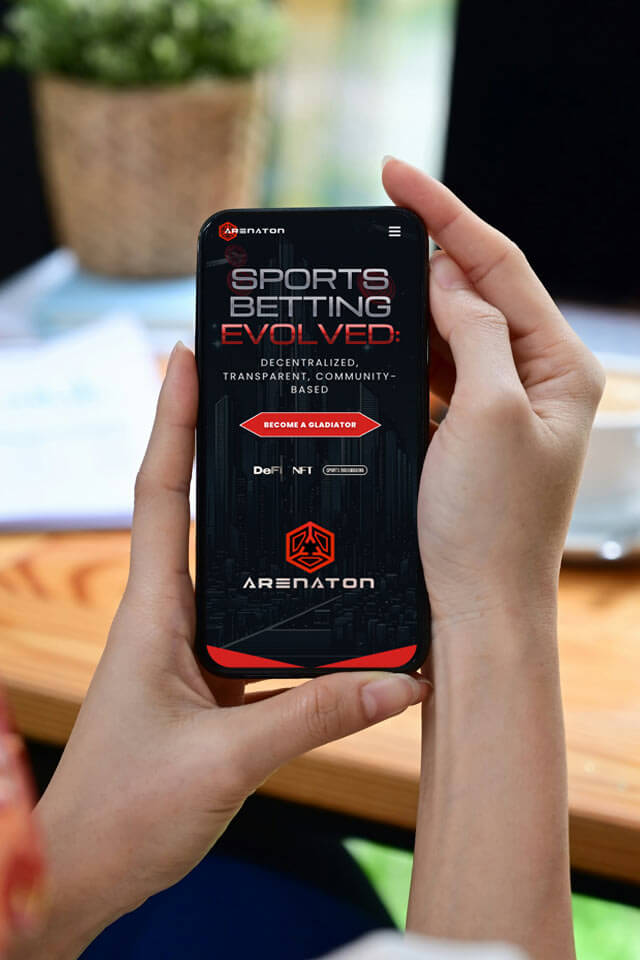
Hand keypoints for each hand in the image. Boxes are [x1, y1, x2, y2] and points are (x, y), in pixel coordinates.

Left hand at [20, 344, 428, 959]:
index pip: (160, 492)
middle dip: (221, 452)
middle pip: (195, 512)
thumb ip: (316, 715)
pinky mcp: (207, 685)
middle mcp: (168, 617)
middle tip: (273, 402)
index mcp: (154, 612)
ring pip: (235, 573)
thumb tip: (403, 679)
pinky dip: (293, 613)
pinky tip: (337, 611)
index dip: (170, 420)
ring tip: (324, 491)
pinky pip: (256, 630)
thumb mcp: (227, 760)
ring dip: (269, 534)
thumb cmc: (124, 813)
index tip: (186, 356)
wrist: (85, 874)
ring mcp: (186, 650)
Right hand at [381, 158, 602, 958]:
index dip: (445, 213)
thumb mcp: (486, 413)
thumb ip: (474, 330)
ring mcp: (501, 412)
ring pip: (451, 337)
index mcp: (560, 368)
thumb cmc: (488, 525)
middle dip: (424, 259)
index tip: (393, 174)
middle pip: (478, 295)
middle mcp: (536, 383)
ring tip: (357, 287)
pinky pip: (435, 379)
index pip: (500, 266)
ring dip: (409, 311)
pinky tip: (370, 347)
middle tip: (364, 233)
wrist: (473, 614)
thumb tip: (448, 276)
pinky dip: (404, 358)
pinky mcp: (468, 438)